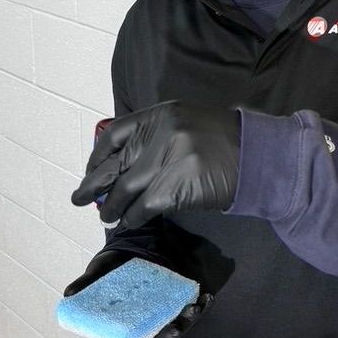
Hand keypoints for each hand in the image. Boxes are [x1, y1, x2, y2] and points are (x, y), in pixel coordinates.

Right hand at [62, 249, 213, 337]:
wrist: (139, 247)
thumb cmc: (115, 267)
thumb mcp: (100, 271)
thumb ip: (88, 282)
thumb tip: (69, 293)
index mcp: (121, 322)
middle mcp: (143, 323)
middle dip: (164, 337)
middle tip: (173, 330)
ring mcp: (163, 314)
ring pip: (175, 327)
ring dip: (186, 322)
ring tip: (193, 310)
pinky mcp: (179, 303)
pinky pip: (193, 310)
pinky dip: (201, 306)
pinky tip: (205, 298)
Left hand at [71, 101, 239, 228]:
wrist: (259, 157)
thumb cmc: (225, 143)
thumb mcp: (187, 125)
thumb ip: (157, 137)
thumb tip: (124, 166)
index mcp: (162, 114)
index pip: (116, 133)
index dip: (98, 154)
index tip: (92, 169)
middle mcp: (161, 132)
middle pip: (116, 162)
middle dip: (94, 183)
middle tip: (78, 198)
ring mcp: (168, 159)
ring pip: (126, 188)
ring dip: (112, 207)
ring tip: (105, 217)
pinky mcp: (175, 186)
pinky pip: (143, 207)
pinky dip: (132, 217)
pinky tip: (128, 223)